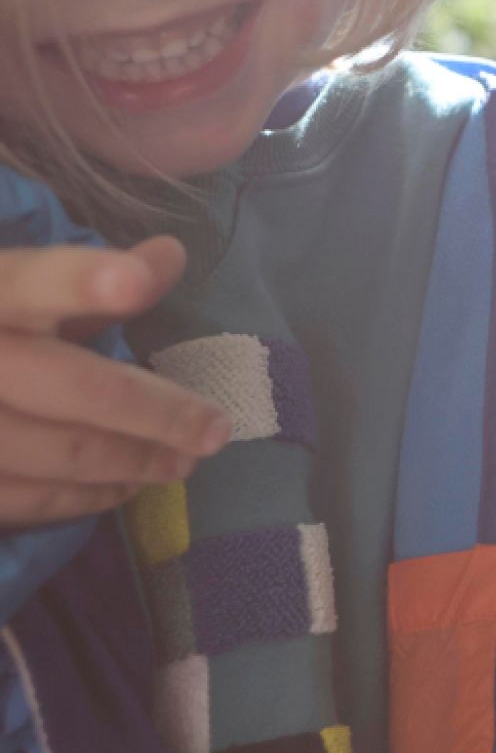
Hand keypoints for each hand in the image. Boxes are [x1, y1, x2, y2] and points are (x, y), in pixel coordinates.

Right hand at [0, 236, 229, 524]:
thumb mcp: (16, 294)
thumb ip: (88, 281)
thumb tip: (172, 254)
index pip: (30, 282)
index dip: (80, 281)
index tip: (135, 282)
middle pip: (70, 385)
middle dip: (155, 411)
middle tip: (217, 428)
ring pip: (57, 451)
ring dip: (133, 460)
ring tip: (186, 460)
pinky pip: (28, 498)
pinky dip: (87, 495)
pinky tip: (126, 487)